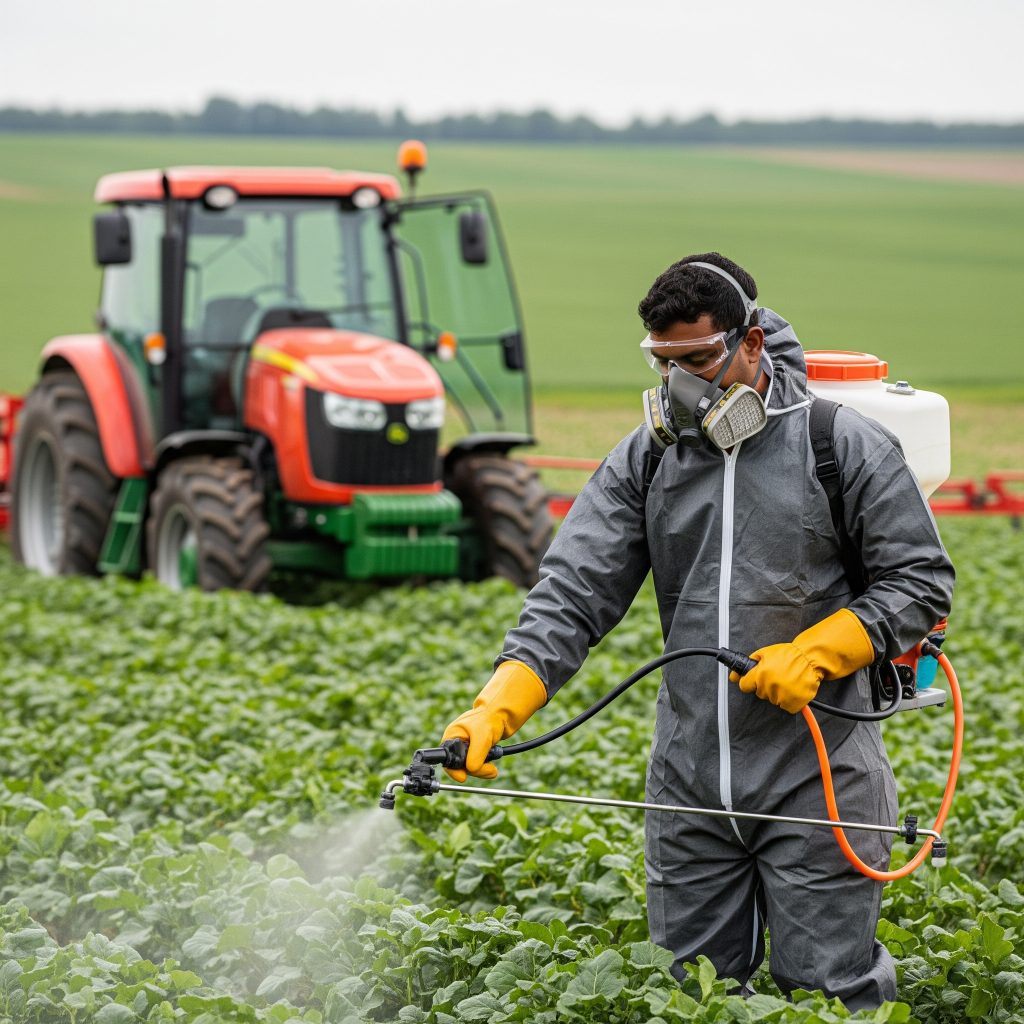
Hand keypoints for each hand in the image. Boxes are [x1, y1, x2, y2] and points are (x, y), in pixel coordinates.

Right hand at [441, 660, 546, 780]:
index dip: (453, 770)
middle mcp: (458, 743)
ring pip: (470, 768)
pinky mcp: (476, 751)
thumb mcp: (482, 738)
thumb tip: (471, 770)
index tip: (463, 777)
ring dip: (482, 770)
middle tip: (489, 770)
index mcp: (453, 736)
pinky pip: (478, 765)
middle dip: (475, 770)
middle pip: (460, 766)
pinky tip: (492, 765)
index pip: (447, 759)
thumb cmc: (489, 719)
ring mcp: (467, 748)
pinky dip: (485, 767)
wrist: (504, 715)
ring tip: (492, 769)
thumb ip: (475, 755)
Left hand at [730, 609, 874, 713]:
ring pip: (772, 700)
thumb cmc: (789, 655)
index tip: (755, 679)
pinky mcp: (793, 704)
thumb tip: (732, 677)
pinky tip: (793, 689)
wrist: (811, 659)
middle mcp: (769, 687)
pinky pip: (786, 706)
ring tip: (787, 680)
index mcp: (760, 674)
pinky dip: (789, 701)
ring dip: (778, 693)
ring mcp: (781, 696)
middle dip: (765, 685)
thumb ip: (748, 664)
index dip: (749, 681)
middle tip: (777, 675)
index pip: (744, 686)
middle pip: (759, 693)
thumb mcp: (765, 653)